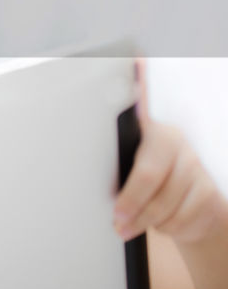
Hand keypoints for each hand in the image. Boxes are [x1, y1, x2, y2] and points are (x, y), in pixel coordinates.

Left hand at [114, 58, 227, 245]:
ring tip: (133, 226)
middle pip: (150, 172)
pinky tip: (165, 223)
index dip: (141, 79)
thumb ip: (110, 157)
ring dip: (148, 221)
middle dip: (131, 203)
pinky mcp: (212, 190)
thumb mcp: (121, 169)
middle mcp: (174, 140)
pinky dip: (172, 228)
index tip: (136, 60)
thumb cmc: (143, 187)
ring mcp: (195, 164)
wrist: (190, 213)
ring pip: (168, 201)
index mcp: (147, 130)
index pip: (141, 99)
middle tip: (117, 222)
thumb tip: (76, 149)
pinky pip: (186, 217)